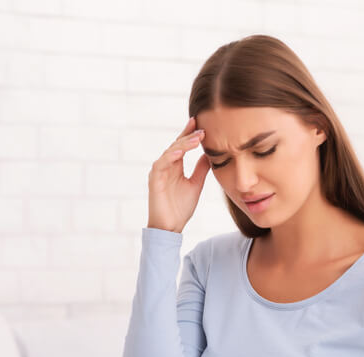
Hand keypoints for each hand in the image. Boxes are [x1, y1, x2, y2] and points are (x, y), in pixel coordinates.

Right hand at [147, 115, 210, 232]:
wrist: (171, 227)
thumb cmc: (181, 207)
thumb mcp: (196, 184)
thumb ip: (200, 169)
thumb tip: (209, 154)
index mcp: (175, 166)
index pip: (182, 145)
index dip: (189, 133)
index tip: (200, 122)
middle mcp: (166, 166)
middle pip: (176, 145)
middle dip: (189, 135)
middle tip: (202, 128)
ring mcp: (159, 172)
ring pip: (170, 152)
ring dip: (183, 144)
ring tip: (196, 138)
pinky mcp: (154, 180)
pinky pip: (161, 164)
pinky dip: (171, 156)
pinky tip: (181, 151)